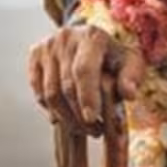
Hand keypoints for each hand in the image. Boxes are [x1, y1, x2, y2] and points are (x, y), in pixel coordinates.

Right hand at [27, 25, 143, 135]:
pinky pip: (38, 91)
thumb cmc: (114, 55)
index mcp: (92, 36)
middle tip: (94, 130)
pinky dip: (51, 109)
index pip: (84, 70)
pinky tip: (65, 118)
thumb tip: (129, 95)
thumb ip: (132, 76)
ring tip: (82, 129)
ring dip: (65, 117)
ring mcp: (47, 46)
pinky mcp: (34, 56)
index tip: (93, 118)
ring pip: (50, 93)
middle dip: (79, 114)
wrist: (91, 40)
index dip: (87, 96)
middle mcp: (66, 38)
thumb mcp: (130, 61)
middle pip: (66, 86)